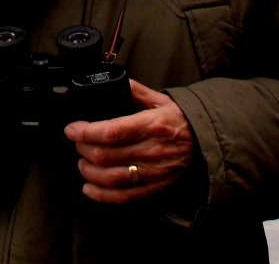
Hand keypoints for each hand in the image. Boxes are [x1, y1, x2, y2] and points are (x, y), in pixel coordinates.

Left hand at [63, 80, 196, 203]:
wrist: (206, 144)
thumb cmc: (181, 121)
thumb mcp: (161, 100)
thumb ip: (136, 91)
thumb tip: (115, 81)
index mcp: (151, 125)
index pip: (112, 131)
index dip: (86, 131)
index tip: (72, 129)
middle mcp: (151, 150)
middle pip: (106, 155)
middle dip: (84, 150)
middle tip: (77, 143)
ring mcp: (153, 172)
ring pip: (112, 178)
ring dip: (89, 172)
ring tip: (82, 164)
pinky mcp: (154, 188)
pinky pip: (124, 197)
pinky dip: (102, 195)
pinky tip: (89, 188)